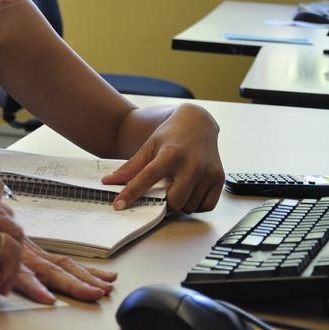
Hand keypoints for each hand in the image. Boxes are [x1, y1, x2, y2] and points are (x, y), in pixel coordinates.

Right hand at [11, 238, 116, 303]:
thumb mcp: (1, 237)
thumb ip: (11, 247)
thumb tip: (20, 252)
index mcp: (32, 250)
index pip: (65, 261)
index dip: (87, 271)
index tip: (109, 278)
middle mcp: (29, 253)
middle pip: (63, 267)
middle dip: (87, 280)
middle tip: (107, 288)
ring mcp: (18, 258)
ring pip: (50, 273)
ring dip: (73, 285)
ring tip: (93, 294)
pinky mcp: (3, 264)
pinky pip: (22, 278)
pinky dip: (35, 289)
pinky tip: (48, 300)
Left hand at [101, 103, 223, 212]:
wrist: (198, 122)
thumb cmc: (172, 134)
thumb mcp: (149, 146)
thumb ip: (131, 167)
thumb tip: (109, 182)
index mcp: (171, 154)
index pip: (147, 178)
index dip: (132, 193)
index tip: (119, 205)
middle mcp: (192, 164)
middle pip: (173, 200)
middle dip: (163, 202)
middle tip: (160, 193)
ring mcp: (208, 172)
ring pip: (189, 206)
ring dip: (179, 204)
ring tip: (176, 187)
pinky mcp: (219, 178)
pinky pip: (205, 206)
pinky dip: (195, 204)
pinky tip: (189, 192)